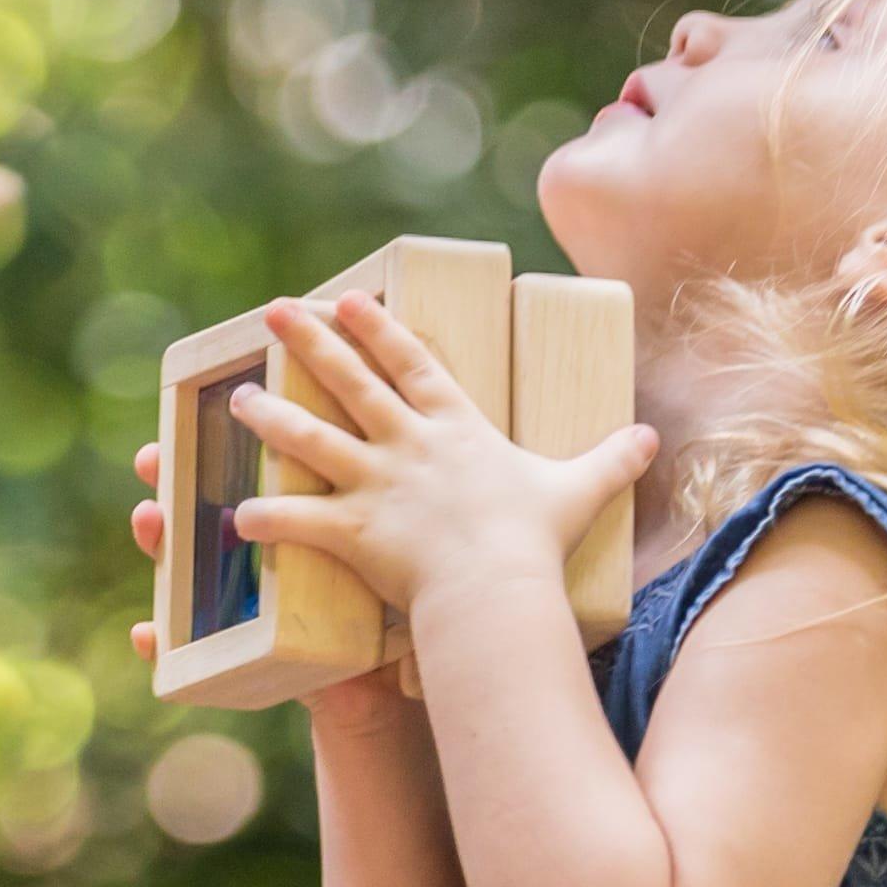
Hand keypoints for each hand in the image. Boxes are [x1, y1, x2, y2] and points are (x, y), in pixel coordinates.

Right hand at [132, 433, 432, 708]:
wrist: (388, 694)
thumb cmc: (393, 617)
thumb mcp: (393, 552)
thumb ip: (391, 499)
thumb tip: (399, 429)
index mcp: (298, 520)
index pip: (258, 473)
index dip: (230, 442)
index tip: (208, 404)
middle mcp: (258, 556)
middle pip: (206, 507)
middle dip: (173, 478)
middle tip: (153, 456)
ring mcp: (239, 603)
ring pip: (184, 566)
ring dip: (158, 543)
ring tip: (147, 521)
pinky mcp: (233, 653)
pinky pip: (184, 648)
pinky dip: (157, 642)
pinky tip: (143, 634)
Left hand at [226, 291, 655, 649]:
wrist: (497, 586)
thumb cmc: (535, 542)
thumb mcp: (578, 491)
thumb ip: (611, 461)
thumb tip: (652, 438)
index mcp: (455, 428)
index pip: (411, 363)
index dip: (376, 329)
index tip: (344, 300)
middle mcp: (408, 446)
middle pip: (350, 382)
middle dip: (309, 343)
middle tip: (271, 312)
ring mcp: (375, 484)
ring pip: (311, 439)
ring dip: (271, 417)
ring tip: (237, 398)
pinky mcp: (352, 528)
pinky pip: (298, 519)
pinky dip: (266, 516)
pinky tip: (234, 513)